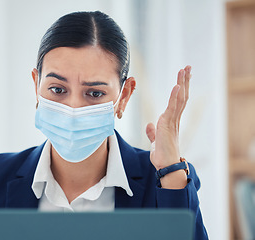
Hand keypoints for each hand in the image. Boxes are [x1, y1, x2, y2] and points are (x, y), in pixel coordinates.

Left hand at [146, 66, 190, 188]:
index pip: (177, 101)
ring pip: (179, 98)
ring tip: (185, 70)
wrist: (166, 165)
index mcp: (171, 121)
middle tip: (188, 67)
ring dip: (182, 83)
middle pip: (181, 96)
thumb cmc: (163, 155)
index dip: (180, 88)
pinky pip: (173, 108)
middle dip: (184, 81)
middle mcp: (174, 119)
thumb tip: (149, 125)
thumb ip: (152, 132)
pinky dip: (175, 96)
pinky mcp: (168, 124)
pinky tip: (177, 86)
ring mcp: (172, 121)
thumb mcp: (155, 141)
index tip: (183, 77)